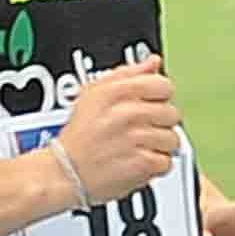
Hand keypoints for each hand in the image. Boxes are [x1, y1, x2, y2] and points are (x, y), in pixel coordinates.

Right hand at [53, 61, 183, 202]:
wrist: (62, 173)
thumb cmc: (78, 136)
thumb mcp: (93, 93)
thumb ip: (127, 74)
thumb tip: (153, 62)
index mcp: (117, 91)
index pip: (163, 85)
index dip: (158, 97)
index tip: (147, 105)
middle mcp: (128, 113)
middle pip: (171, 114)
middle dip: (159, 124)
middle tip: (138, 131)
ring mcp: (136, 138)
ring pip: (172, 139)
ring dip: (157, 146)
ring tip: (136, 148)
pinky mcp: (142, 163)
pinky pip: (165, 162)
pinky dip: (153, 166)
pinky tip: (136, 162)